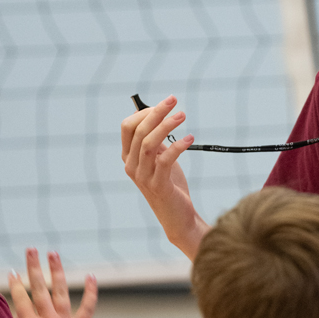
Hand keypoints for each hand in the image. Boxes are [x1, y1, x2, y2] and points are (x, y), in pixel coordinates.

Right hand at [10, 249, 95, 317]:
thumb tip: (12, 314)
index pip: (20, 298)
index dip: (15, 284)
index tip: (13, 272)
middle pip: (38, 288)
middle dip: (33, 267)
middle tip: (31, 250)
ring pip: (60, 291)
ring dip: (56, 270)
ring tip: (53, 254)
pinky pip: (87, 306)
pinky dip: (91, 291)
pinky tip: (91, 276)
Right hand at [121, 95, 208, 258]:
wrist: (178, 216)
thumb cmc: (170, 185)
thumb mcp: (160, 159)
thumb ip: (156, 142)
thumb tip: (159, 115)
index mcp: (129, 157)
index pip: (128, 127)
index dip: (145, 112)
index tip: (165, 104)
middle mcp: (131, 166)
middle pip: (139, 132)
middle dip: (157, 113)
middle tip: (174, 101)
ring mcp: (143, 177)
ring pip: (149, 144)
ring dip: (166, 126)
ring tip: (183, 115)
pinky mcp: (158, 185)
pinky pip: (165, 160)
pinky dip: (178, 146)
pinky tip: (190, 138)